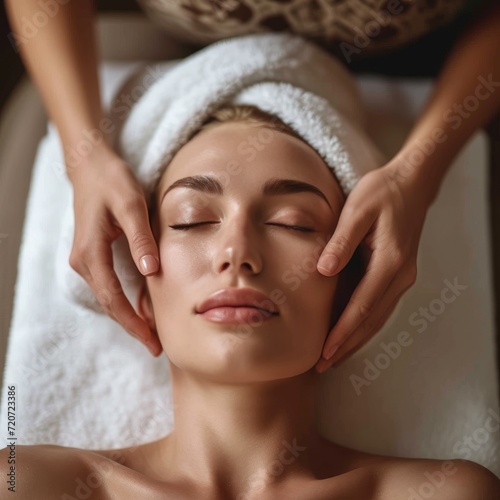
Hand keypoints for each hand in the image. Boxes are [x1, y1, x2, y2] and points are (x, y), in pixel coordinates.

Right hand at [67, 145, 162, 355]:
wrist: (91, 166)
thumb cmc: (112, 181)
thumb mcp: (132, 205)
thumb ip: (141, 239)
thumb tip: (151, 272)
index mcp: (91, 252)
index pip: (113, 298)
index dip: (133, 322)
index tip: (152, 340)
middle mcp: (84, 261)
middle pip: (109, 304)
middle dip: (132, 326)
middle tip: (156, 347)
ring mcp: (86, 259)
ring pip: (108, 297)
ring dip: (129, 316)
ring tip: (152, 334)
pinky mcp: (93, 255)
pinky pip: (109, 285)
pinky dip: (124, 301)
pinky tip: (140, 309)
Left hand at [314, 162, 430, 372]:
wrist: (411, 183)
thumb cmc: (382, 192)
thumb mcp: (357, 210)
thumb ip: (341, 241)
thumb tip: (324, 271)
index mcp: (390, 262)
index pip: (362, 306)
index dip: (342, 332)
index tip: (325, 351)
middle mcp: (400, 275)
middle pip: (371, 320)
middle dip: (347, 345)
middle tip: (324, 365)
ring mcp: (402, 276)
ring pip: (377, 317)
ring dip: (356, 339)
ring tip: (334, 357)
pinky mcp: (397, 273)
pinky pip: (379, 306)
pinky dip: (364, 324)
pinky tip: (350, 332)